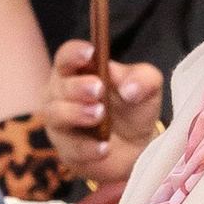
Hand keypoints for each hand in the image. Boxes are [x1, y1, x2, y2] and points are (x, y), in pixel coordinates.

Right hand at [37, 41, 163, 189]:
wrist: (139, 147)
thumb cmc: (134, 107)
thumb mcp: (148, 88)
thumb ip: (143, 79)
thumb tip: (129, 88)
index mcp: (78, 71)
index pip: (66, 57)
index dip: (74, 53)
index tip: (90, 52)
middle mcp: (61, 95)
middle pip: (59, 86)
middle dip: (77, 87)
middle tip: (99, 88)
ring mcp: (61, 124)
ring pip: (56, 115)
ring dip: (76, 113)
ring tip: (99, 114)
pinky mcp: (67, 151)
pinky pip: (71, 149)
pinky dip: (88, 147)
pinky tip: (104, 147)